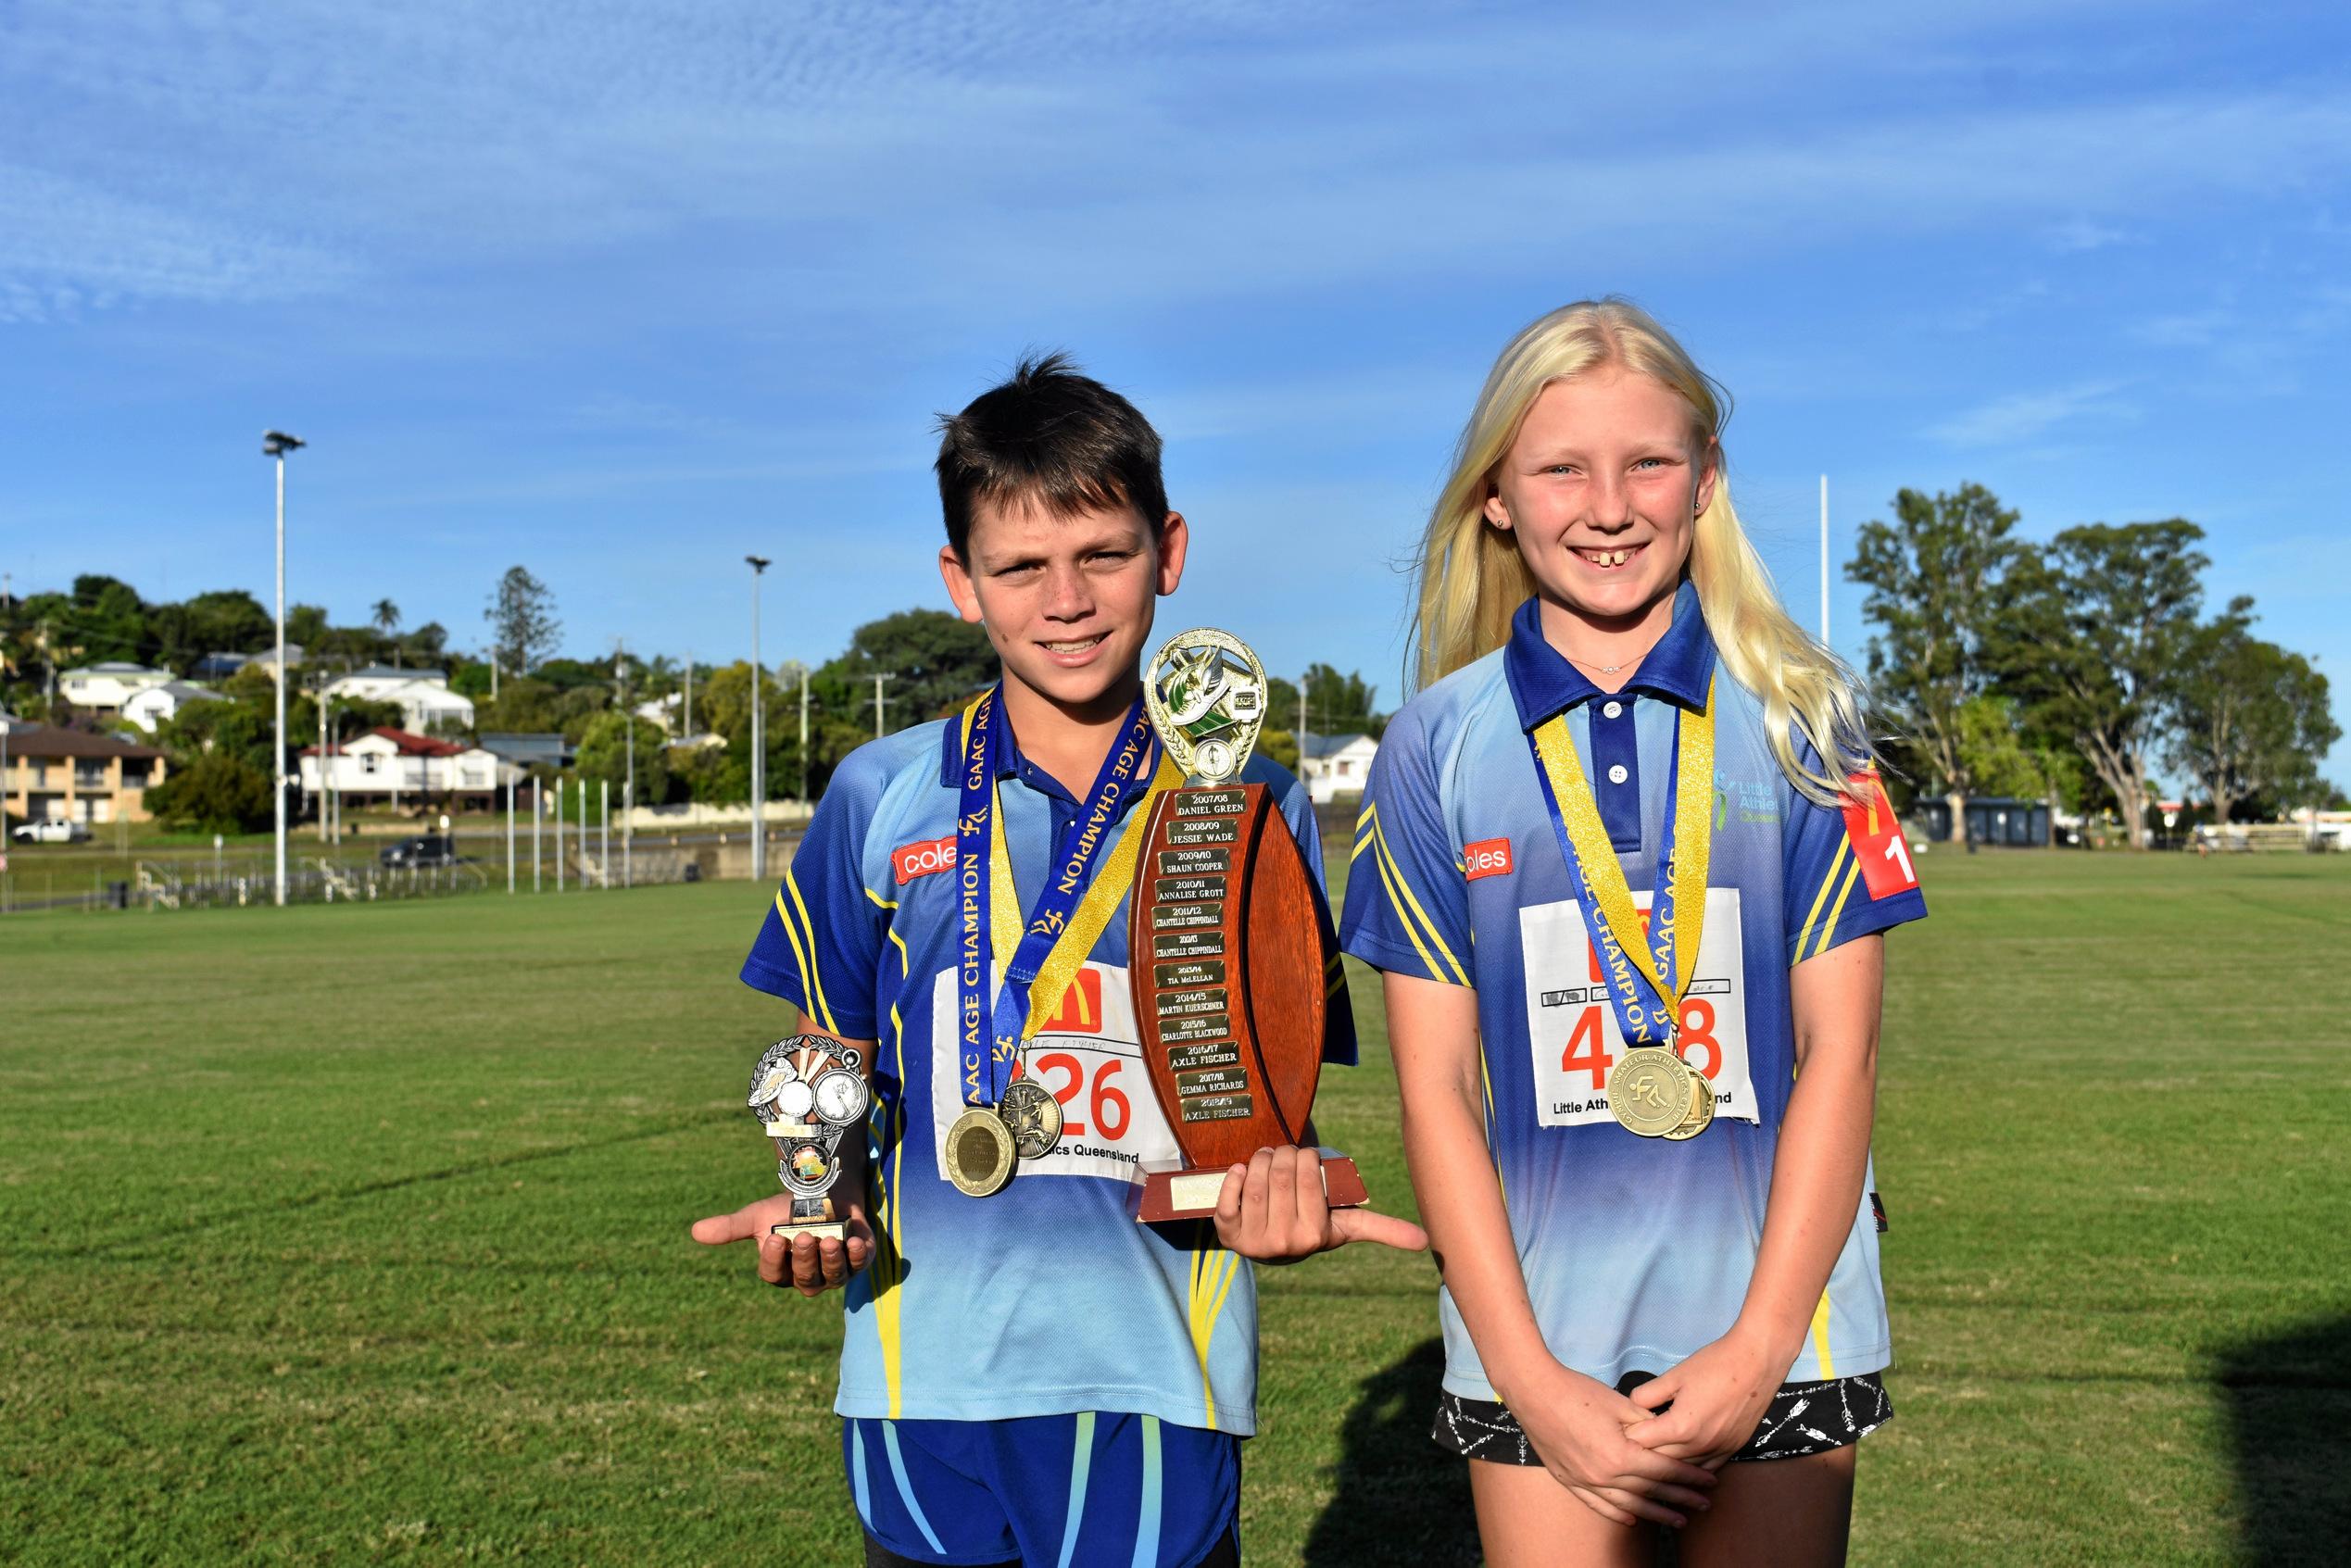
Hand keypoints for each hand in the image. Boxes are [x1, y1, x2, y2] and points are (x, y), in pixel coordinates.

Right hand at [690, 1185, 875, 1298]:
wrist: (823, 1192)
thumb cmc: (787, 1210)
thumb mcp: (757, 1217)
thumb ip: (730, 1228)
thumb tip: (695, 1231)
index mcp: (782, 1271)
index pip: (775, 1275)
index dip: (774, 1260)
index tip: (774, 1239)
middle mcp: (809, 1277)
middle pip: (806, 1280)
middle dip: (805, 1258)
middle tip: (804, 1236)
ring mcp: (836, 1270)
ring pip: (833, 1277)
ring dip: (831, 1260)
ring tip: (830, 1240)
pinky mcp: (859, 1259)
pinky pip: (859, 1264)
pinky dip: (857, 1255)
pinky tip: (852, 1242)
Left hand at [1211, 1146, 1428, 1262]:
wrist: (1267, 1244)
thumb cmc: (1311, 1224)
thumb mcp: (1344, 1225)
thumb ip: (1382, 1229)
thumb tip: (1427, 1240)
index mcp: (1315, 1236)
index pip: (1309, 1179)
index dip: (1306, 1159)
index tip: (1308, 1159)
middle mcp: (1284, 1243)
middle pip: (1281, 1173)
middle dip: (1283, 1153)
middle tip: (1284, 1153)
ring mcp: (1253, 1241)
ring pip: (1256, 1178)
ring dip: (1259, 1158)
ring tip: (1266, 1158)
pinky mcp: (1227, 1233)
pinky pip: (1226, 1194)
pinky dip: (1233, 1176)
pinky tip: (1240, 1172)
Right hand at [1498, 1357, 1717, 1527]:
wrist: (1534, 1392)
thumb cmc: (1578, 1393)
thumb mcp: (1619, 1403)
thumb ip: (1646, 1425)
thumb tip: (1667, 1436)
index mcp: (1620, 1455)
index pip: (1663, 1471)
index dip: (1689, 1477)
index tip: (1709, 1482)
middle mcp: (1604, 1475)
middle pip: (1650, 1491)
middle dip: (1680, 1498)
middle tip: (1704, 1505)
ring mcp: (1584, 1481)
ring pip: (1627, 1505)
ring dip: (1655, 1513)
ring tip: (1678, 1521)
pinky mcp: (1568, 1480)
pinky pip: (1597, 1505)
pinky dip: (1617, 1514)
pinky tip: (1632, 1519)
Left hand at [1623, 1326, 1786, 1468]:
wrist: (1757, 1362)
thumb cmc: (1714, 1365)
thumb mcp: (1674, 1375)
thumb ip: (1647, 1394)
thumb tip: (1631, 1407)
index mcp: (1680, 1427)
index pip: (1641, 1441)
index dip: (1627, 1433)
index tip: (1619, 1426)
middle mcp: (1699, 1447)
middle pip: (1659, 1460)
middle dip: (1642, 1450)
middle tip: (1631, 1438)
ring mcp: (1718, 1451)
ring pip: (1682, 1469)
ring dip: (1665, 1461)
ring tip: (1653, 1448)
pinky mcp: (1732, 1450)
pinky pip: (1706, 1469)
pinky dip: (1690, 1466)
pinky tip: (1682, 1458)